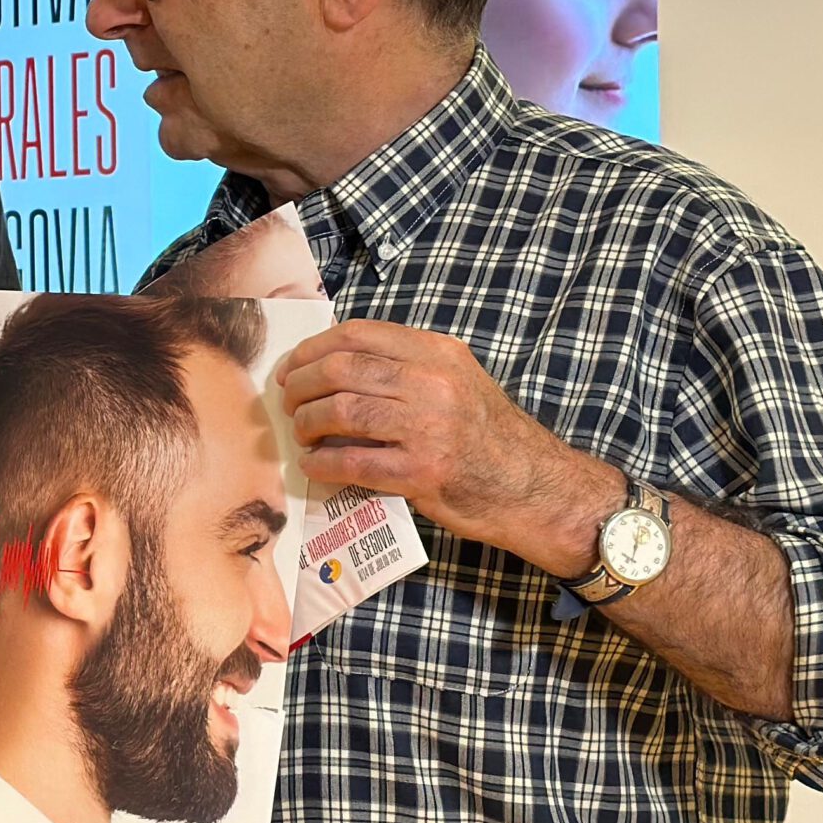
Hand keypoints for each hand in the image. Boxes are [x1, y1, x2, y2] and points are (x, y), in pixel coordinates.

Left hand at [278, 319, 619, 575]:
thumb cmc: (488, 437)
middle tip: (287, 403)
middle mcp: (433, 382)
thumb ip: (406, 367)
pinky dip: (323, 464)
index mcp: (438, 352)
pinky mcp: (421, 472)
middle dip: (300, 386)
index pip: (357, 335)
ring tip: (302, 435)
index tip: (290, 367)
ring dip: (306, 424)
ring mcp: (428, 427)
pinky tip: (316, 466)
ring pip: (340, 411)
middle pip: (340, 370)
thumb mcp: (457, 380)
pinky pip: (352, 462)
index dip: (311, 349)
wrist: (534, 487)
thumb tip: (333, 367)